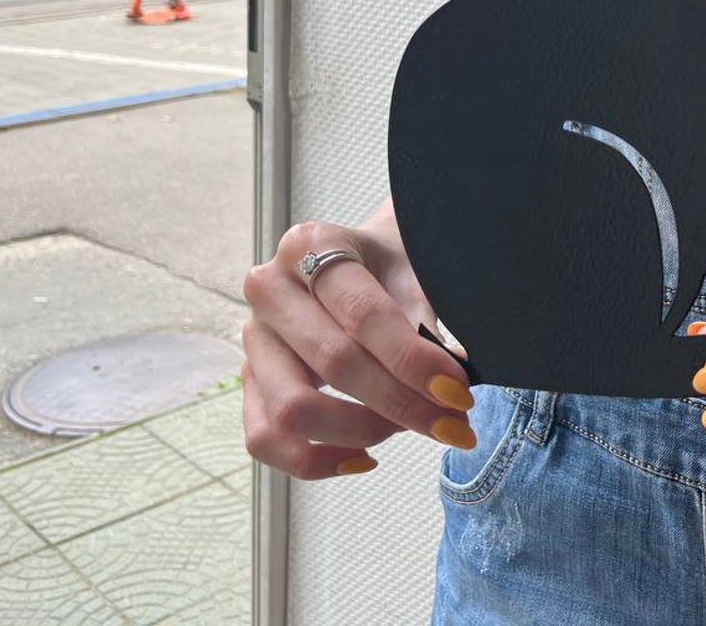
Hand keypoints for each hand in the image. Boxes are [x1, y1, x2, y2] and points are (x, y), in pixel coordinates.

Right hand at [240, 213, 476, 479]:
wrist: (360, 262)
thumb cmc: (390, 268)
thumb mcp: (415, 274)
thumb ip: (426, 324)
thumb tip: (452, 383)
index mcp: (313, 244)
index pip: (364, 314)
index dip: (413, 360)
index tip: (457, 391)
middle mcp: (271, 288)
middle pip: (333, 363)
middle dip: (401, 402)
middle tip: (451, 422)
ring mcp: (254, 337)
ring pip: (292, 409)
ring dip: (361, 432)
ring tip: (408, 428)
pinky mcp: (248, 381)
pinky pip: (265, 438)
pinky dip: (314, 461)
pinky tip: (365, 457)